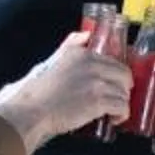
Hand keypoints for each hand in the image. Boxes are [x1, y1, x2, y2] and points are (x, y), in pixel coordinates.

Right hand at [0, 33, 131, 145]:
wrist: (30, 110)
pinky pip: (122, 107)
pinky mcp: (98, 101)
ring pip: (124, 93)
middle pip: (124, 75)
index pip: (114, 62)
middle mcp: (92, 64)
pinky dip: (121, 115)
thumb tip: (85, 35)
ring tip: (112, 112)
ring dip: (121, 104)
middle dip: (123, 89)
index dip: (118, 76)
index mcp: (82, 54)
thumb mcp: (53, 59)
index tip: (115, 85)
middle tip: (115, 99)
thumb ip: (70, 45)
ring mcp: (96, 83)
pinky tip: (113, 119)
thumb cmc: (37, 91)